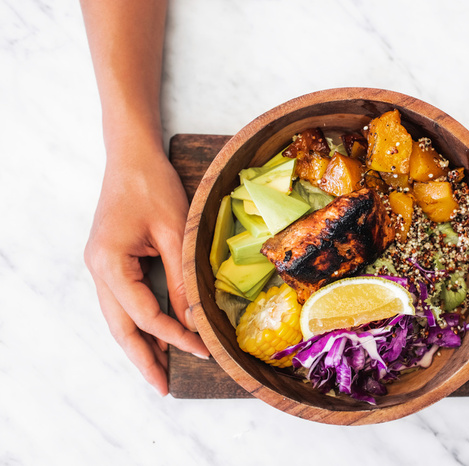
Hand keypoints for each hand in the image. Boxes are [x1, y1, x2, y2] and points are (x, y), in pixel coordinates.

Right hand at [84, 144, 209, 394]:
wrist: (131, 156)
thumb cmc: (153, 186)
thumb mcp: (173, 233)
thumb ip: (180, 278)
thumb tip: (191, 318)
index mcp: (109, 262)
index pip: (144, 314)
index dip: (174, 335)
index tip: (201, 351)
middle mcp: (97, 269)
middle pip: (120, 326)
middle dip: (142, 358)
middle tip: (162, 387)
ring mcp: (99, 266)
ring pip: (117, 318)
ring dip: (138, 344)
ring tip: (159, 371)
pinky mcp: (109, 261)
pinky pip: (122, 301)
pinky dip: (138, 322)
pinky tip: (155, 336)